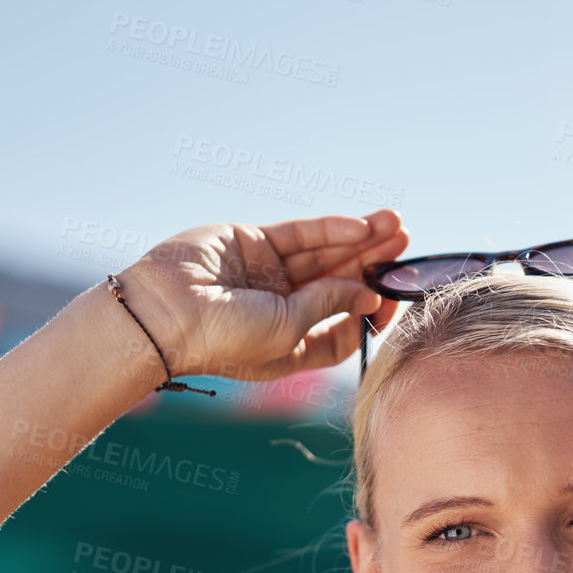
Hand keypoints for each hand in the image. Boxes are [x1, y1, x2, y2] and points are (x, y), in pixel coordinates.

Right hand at [115, 209, 408, 383]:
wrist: (165, 313)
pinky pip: (301, 235)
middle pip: (340, 284)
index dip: (372, 312)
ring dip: (361, 241)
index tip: (394, 297)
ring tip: (396, 226)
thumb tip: (369, 291)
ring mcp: (268, 274)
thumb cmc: (224, 339)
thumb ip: (329, 305)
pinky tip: (362, 226)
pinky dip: (332, 230)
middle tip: (407, 247)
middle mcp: (283, 309)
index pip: (344, 328)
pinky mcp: (253, 242)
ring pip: (325, 254)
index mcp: (292, 346)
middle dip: (374, 266)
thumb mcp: (288, 331)